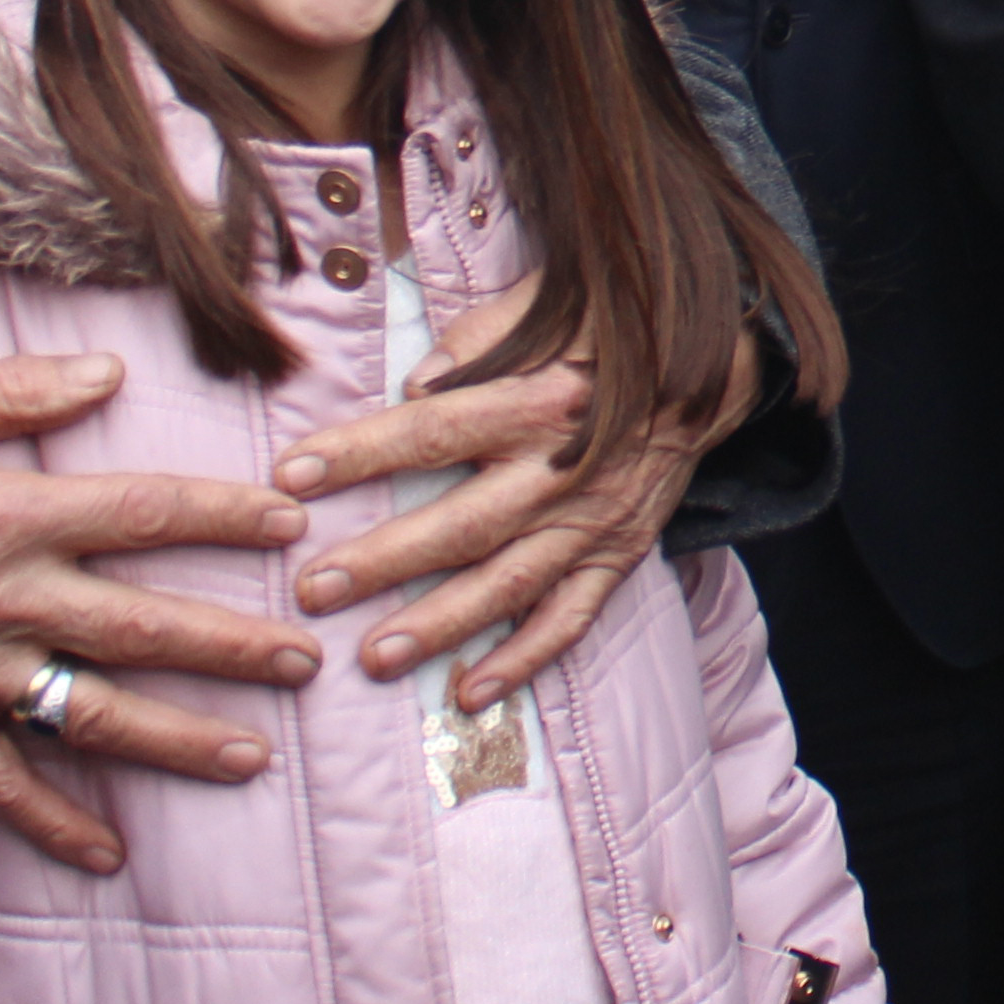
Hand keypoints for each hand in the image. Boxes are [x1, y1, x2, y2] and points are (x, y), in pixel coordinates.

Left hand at [276, 310, 763, 708]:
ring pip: (509, 584)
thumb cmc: (606, 336)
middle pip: (463, 524)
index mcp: (537, 401)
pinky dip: (523, 659)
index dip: (361, 453)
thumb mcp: (544, 310)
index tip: (292, 474)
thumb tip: (413, 385)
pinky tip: (470, 693)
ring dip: (440, 624)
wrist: (711, 372)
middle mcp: (563, 470)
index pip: (433, 430)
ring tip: (374, 657)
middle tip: (314, 589)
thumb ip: (475, 343)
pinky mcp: (617, 557)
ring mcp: (592, 523)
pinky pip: (570, 619)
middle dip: (384, 560)